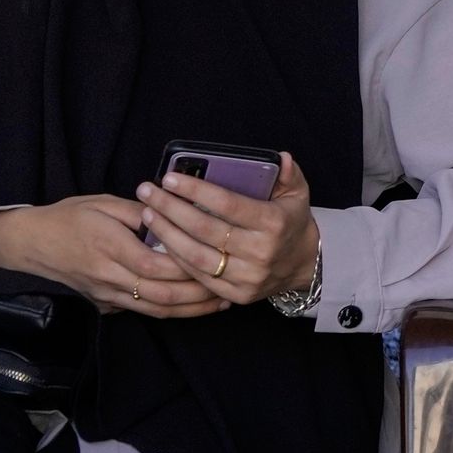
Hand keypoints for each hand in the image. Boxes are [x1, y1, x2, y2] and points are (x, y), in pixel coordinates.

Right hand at [0, 195, 223, 317]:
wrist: (31, 243)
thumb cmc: (68, 217)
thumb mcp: (102, 202)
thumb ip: (139, 212)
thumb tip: (172, 216)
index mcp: (109, 246)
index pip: (156, 265)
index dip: (188, 266)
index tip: (216, 258)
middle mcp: (109, 276)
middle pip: (162, 294)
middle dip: (200, 295)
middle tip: (231, 286)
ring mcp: (107, 294)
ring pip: (156, 309)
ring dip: (191, 309)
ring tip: (222, 300)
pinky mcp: (106, 304)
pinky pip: (144, 311)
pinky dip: (172, 311)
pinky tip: (194, 305)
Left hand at [138, 156, 323, 309]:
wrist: (305, 265)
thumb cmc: (292, 223)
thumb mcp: (297, 194)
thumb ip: (288, 173)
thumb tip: (281, 157)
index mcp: (274, 223)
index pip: (228, 205)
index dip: (196, 191)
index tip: (170, 178)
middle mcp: (261, 252)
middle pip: (205, 229)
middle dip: (170, 208)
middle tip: (147, 191)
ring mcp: (248, 276)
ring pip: (196, 255)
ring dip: (167, 234)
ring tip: (148, 214)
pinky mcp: (238, 294)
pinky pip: (199, 276)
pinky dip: (177, 258)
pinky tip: (162, 240)